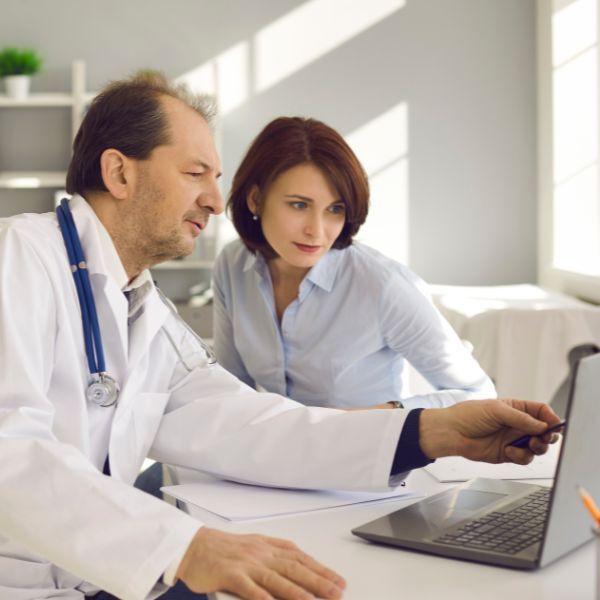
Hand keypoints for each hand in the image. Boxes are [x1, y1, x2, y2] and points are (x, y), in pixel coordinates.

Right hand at [176, 527, 345, 599]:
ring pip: (275, 578)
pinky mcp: (230, 574)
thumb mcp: (254, 546)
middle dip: (317, 580)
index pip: (300, 558)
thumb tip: (300, 565)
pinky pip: (249, 588)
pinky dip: (262, 597)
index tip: (338, 580)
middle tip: (336, 591)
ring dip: (296, 590)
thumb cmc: (225, 549)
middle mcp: (260, 553)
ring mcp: (246, 563)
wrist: (195, 546)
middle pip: (293, 567)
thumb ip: (275, 555)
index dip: (321, 569)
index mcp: (268, 546)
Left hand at [419, 399, 561, 464]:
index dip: (550, 418)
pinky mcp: (508, 454)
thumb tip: (542, 425)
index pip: (540, 412)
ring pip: (537, 446)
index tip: (555, 425)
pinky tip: (510, 452)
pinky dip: (521, 456)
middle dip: (548, 435)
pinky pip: (524, 458)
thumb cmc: (468, 415)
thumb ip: (521, 418)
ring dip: (537, 447)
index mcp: (515, 408)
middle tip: (544, 438)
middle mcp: (516, 424)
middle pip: (544, 431)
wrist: (452, 433)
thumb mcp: (496, 410)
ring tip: (530, 444)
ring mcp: (513, 439)